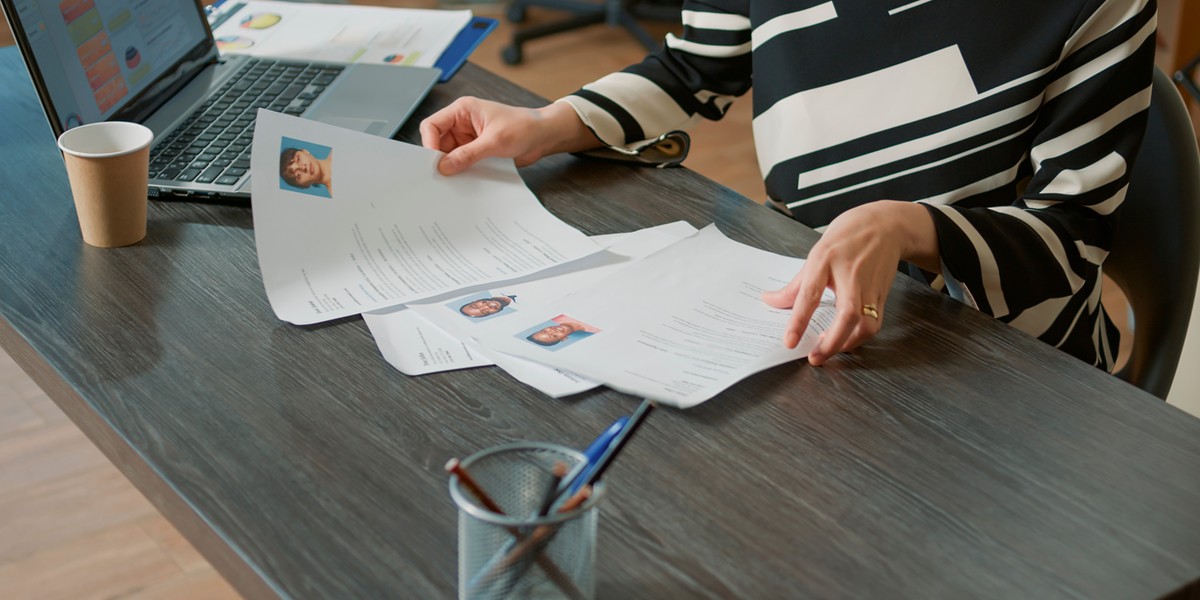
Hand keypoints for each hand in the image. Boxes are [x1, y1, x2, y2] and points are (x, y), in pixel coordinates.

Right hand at [419, 97, 598, 174]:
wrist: (544, 136)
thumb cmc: (524, 127)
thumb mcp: (494, 141)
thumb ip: (468, 154)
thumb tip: (445, 166)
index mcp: (462, 111)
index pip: (432, 125)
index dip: (429, 143)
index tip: (434, 162)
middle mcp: (462, 123)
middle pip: (437, 142)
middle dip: (439, 158)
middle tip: (441, 176)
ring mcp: (468, 138)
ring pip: (448, 154)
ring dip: (451, 166)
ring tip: (453, 180)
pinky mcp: (476, 151)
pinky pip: (461, 162)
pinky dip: (461, 171)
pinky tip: (464, 180)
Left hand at [762, 201, 938, 365]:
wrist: (886, 225)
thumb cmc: (847, 237)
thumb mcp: (816, 254)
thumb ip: (795, 284)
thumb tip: (769, 301)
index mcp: (826, 260)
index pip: (810, 294)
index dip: (798, 320)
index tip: (789, 341)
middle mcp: (850, 275)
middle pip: (847, 315)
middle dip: (832, 342)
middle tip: (815, 357)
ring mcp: (870, 286)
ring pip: (866, 323)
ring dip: (848, 343)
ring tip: (828, 350)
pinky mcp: (883, 295)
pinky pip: (874, 323)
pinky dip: (859, 337)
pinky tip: (845, 340)